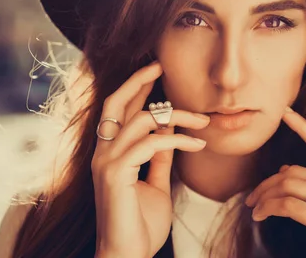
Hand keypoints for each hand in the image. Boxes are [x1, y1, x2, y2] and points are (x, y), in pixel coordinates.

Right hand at [91, 61, 210, 257]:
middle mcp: (102, 153)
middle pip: (115, 102)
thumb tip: (169, 136)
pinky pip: (150, 143)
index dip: (136, 89)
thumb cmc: (140, 224)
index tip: (156, 73)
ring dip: (176, 115)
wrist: (127, 256)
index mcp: (110, 153)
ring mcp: (105, 162)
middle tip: (159, 66)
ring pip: (141, 120)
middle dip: (137, 81)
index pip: (119, 111)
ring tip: (203, 122)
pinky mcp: (114, 173)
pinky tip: (197, 145)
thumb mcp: (154, 184)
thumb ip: (158, 160)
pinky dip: (176, 140)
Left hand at [244, 107, 305, 257]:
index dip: (303, 126)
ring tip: (253, 209)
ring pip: (288, 187)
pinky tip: (261, 216)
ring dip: (264, 197)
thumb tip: (287, 171)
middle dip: (268, 183)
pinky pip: (289, 206)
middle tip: (251, 198)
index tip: (285, 112)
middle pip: (295, 172)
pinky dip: (269, 208)